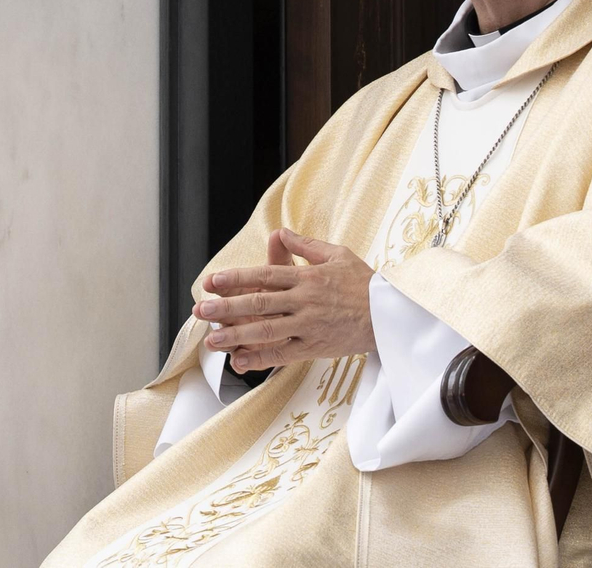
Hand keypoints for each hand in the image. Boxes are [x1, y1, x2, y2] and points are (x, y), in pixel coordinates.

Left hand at [193, 228, 375, 372]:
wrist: (390, 315)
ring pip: (267, 331)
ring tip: (212, 339)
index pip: (264, 275)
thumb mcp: (337, 255)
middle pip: (259, 304)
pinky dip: (261, 358)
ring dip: (236, 335)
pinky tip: (240, 361)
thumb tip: (280, 231)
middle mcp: (304, 301)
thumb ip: (305, 245)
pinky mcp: (315, 347)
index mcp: (307, 277)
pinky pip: (284, 354)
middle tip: (201, 310)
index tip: (212, 281)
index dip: (236, 279)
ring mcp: (309, 326)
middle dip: (227, 307)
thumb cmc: (364, 283)